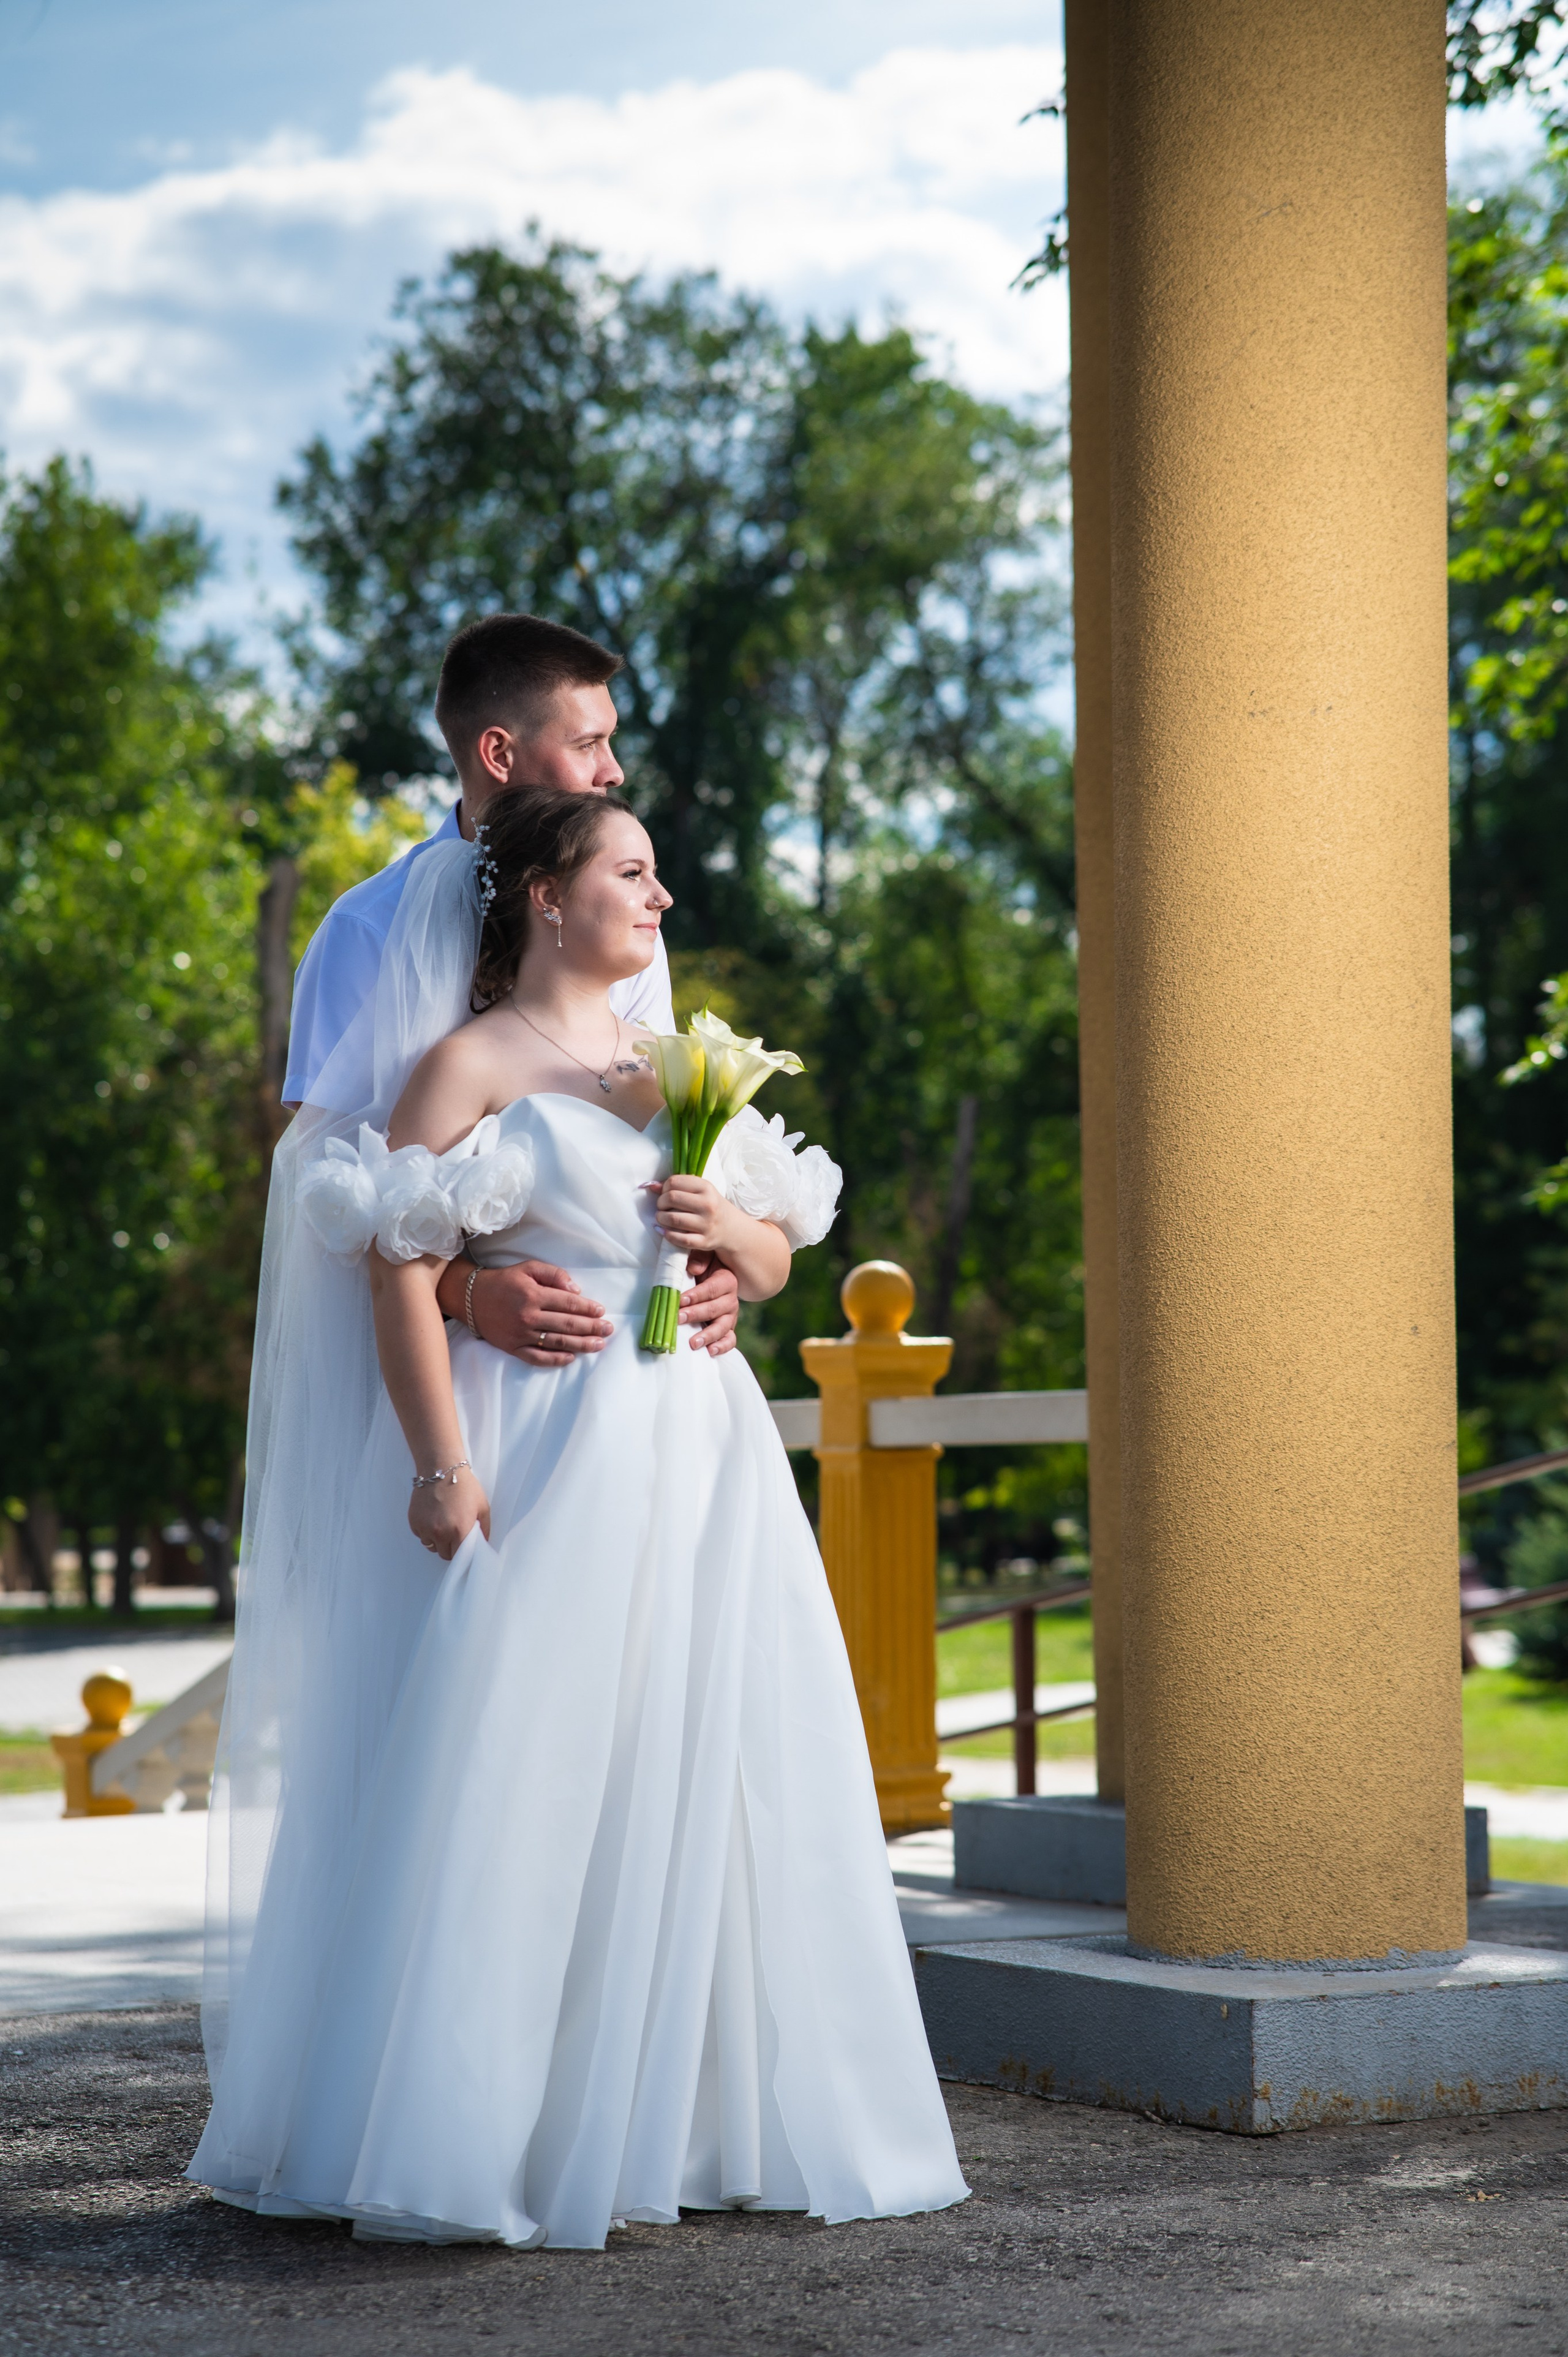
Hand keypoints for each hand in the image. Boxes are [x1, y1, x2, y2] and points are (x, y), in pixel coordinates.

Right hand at [408, 1468, 490, 1562]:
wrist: (442, 1469)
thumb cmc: (465, 1486)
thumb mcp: (482, 1507)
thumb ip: (484, 1529)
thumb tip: (483, 1543)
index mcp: (459, 1531)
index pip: (459, 1556)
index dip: (461, 1553)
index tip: (462, 1548)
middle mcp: (441, 1533)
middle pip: (444, 1554)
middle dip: (449, 1548)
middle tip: (453, 1535)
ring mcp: (425, 1528)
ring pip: (431, 1546)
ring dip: (437, 1541)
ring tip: (443, 1525)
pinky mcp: (414, 1522)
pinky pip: (421, 1535)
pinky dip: (426, 1532)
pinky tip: (433, 1517)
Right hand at [438, 1258, 612, 1365]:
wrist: (471, 1298)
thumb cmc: (504, 1281)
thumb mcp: (528, 1268)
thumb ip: (553, 1274)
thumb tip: (576, 1289)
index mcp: (534, 1295)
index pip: (568, 1304)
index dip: (588, 1308)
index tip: (601, 1311)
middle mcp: (529, 1316)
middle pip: (567, 1324)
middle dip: (591, 1328)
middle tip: (608, 1330)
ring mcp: (521, 1335)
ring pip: (557, 1342)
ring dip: (581, 1344)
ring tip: (598, 1345)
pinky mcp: (513, 1348)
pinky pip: (537, 1357)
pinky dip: (555, 1359)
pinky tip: (571, 1358)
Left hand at [653, 1174, 731, 1254]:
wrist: (731, 1227)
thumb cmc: (710, 1205)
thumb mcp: (699, 1191)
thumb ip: (677, 1186)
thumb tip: (651, 1186)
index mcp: (706, 1188)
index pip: (674, 1182)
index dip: (664, 1187)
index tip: (665, 1193)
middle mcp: (708, 1205)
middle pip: (671, 1198)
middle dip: (660, 1203)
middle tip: (662, 1206)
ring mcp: (706, 1224)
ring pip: (673, 1219)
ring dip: (661, 1218)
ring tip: (662, 1218)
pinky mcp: (704, 1241)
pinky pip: (679, 1239)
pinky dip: (667, 1235)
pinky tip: (664, 1231)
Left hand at [679, 1252, 739, 1356]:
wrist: (710, 1278)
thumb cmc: (701, 1266)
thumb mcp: (702, 1256)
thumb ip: (699, 1257)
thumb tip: (694, 1268)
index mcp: (726, 1279)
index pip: (712, 1289)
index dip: (697, 1295)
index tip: (680, 1300)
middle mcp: (731, 1299)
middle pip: (715, 1309)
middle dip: (695, 1314)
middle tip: (678, 1318)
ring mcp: (730, 1316)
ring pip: (723, 1327)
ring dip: (708, 1335)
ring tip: (693, 1343)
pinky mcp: (727, 1328)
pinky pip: (730, 1340)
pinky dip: (722, 1346)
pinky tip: (710, 1351)